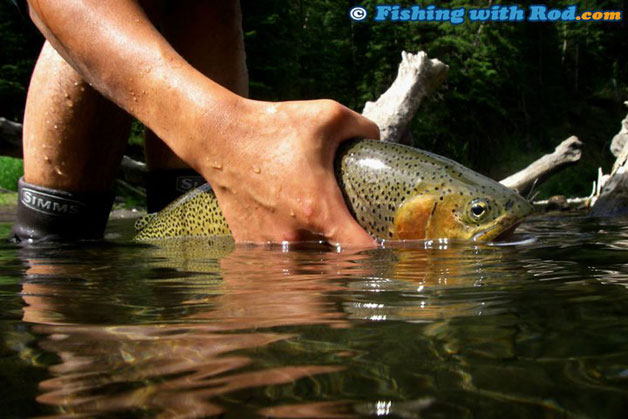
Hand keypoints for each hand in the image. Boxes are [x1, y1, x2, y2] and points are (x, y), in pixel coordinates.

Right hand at [194, 98, 379, 246]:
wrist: (218, 136)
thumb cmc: (273, 126)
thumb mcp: (329, 115)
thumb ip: (363, 128)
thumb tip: (376, 141)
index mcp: (319, 210)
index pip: (359, 250)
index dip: (377, 251)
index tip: (383, 245)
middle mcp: (294, 234)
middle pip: (333, 261)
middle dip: (345, 252)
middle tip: (349, 231)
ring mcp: (268, 243)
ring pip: (304, 262)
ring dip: (316, 251)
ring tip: (318, 230)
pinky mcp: (248, 243)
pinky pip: (277, 255)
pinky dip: (287, 248)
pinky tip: (287, 226)